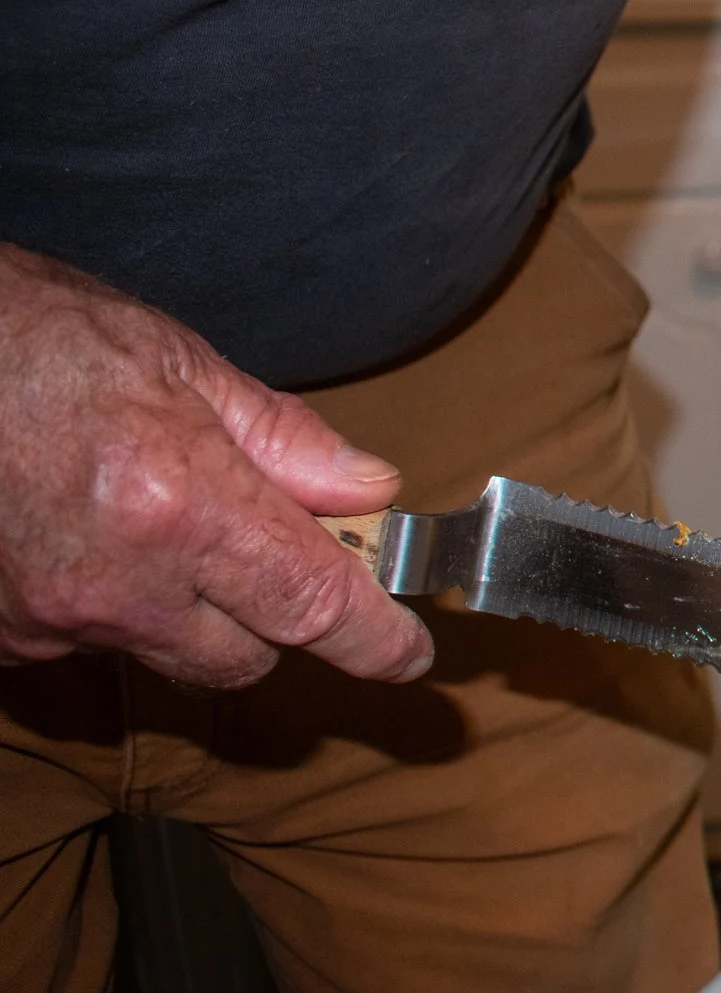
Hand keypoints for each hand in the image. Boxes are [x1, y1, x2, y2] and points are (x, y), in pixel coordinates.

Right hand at [0, 243, 432, 688]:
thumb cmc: (31, 336)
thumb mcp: (178, 361)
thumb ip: (285, 440)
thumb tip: (370, 491)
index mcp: (180, 506)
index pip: (312, 607)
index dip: (374, 640)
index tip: (408, 655)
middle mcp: (117, 583)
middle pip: (246, 656)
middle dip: (275, 615)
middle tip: (270, 544)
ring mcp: (48, 621)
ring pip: (167, 653)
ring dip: (190, 608)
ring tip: (158, 517)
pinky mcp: (1, 636)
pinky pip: (92, 643)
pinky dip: (113, 602)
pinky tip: (90, 534)